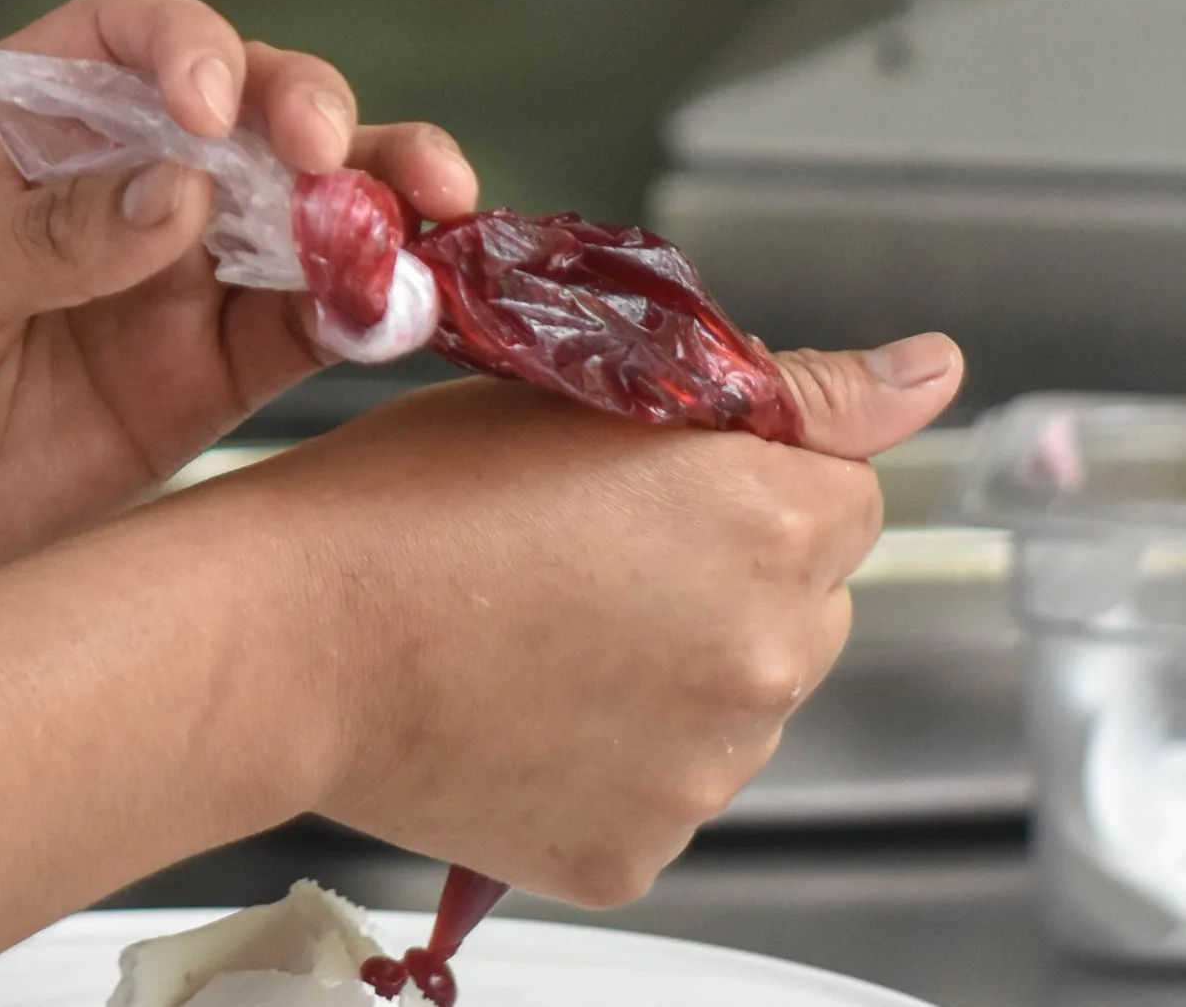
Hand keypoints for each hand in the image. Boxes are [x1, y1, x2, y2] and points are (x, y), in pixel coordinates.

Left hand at [0, 0, 474, 624]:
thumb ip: (48, 235)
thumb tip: (183, 192)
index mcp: (32, 109)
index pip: (137, 32)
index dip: (192, 46)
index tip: (210, 102)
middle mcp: (119, 176)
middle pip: (247, 107)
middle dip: (313, 110)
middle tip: (335, 146)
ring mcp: (169, 278)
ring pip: (301, 212)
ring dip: (373, 201)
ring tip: (424, 209)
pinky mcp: (197, 381)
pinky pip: (300, 332)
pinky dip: (362, 312)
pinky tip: (398, 306)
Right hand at [252, 330, 962, 901]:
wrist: (294, 634)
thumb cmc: (413, 494)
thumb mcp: (588, 389)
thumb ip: (785, 391)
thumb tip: (927, 372)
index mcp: (766, 522)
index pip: (851, 489)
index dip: (757, 466)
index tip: (672, 469)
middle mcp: (763, 658)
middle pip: (806, 600)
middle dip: (730, 567)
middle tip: (593, 539)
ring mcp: (706, 771)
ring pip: (738, 697)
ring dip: (677, 659)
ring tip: (541, 617)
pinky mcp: (641, 850)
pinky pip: (665, 784)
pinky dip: (616, 748)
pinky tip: (526, 694)